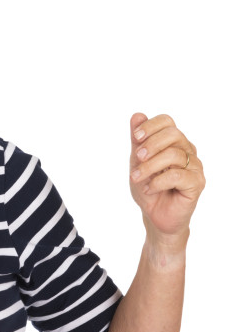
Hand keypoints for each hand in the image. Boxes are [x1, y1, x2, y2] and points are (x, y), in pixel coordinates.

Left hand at [129, 113, 204, 246]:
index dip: (151, 126)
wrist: (155, 216)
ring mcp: (195, 167)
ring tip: (136, 178)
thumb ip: (138, 140)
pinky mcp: (197, 183)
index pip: (167, 122)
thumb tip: (137, 115)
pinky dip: (158, 182)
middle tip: (137, 158)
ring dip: (149, 166)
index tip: (135, 137)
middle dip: (151, 144)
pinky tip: (149, 189)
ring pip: (173, 155)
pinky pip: (177, 175)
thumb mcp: (138, 162)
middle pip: (173, 134)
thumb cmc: (148, 188)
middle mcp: (187, 151)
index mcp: (174, 143)